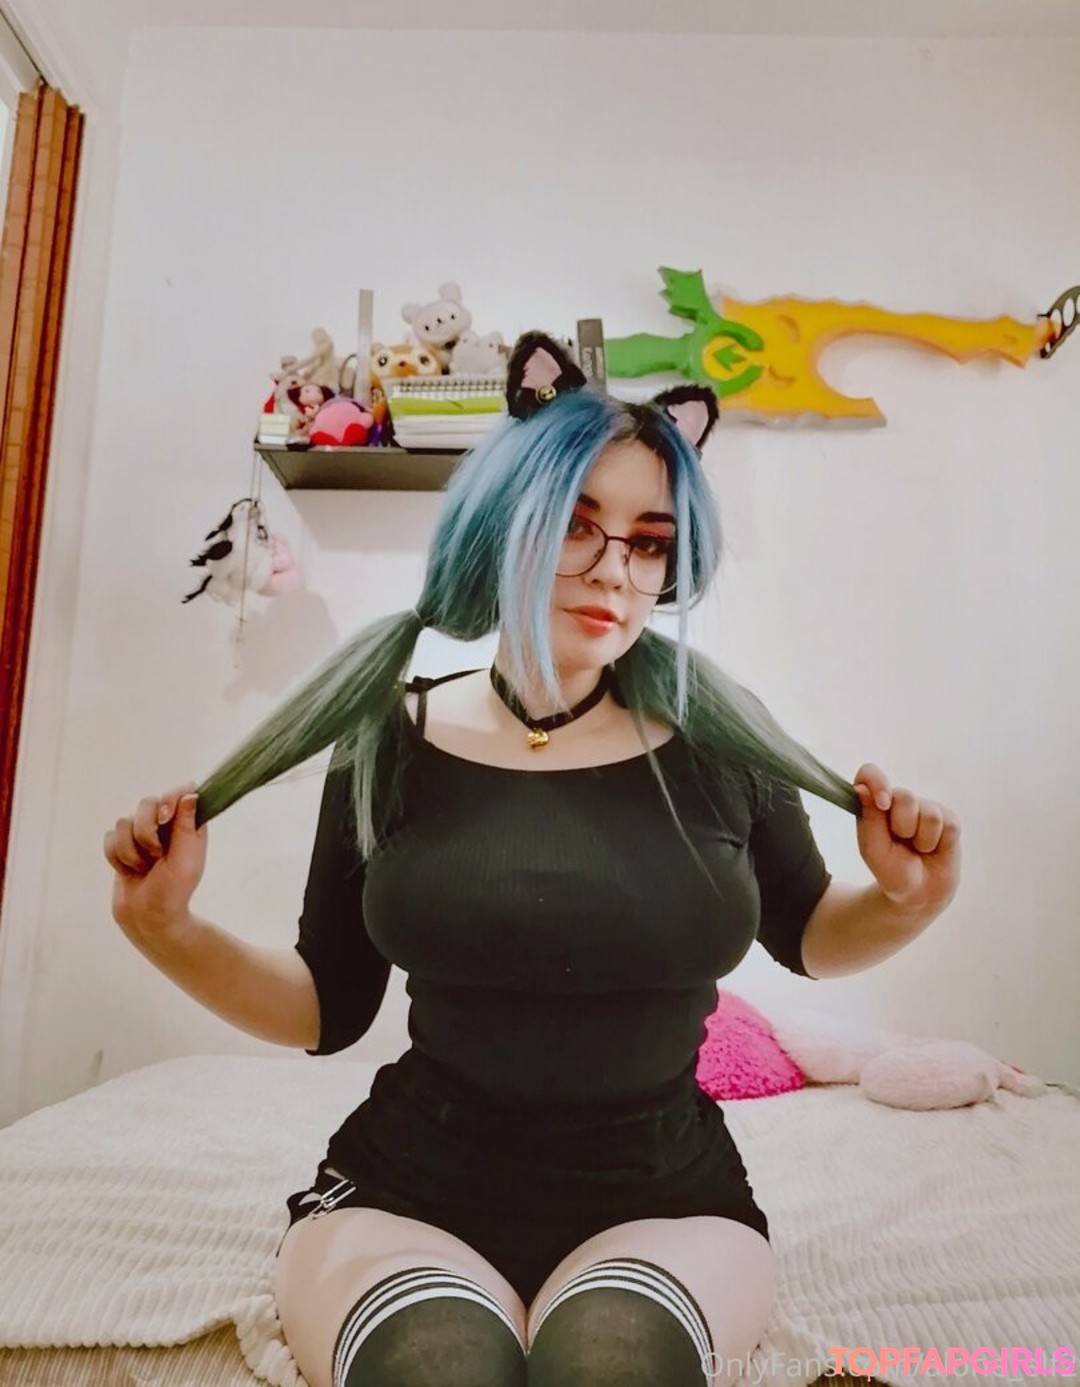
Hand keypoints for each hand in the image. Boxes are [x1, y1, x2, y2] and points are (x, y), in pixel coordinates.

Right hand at [104, 783, 206, 938]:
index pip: (182, 791)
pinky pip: (109, 838)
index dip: (170, 798)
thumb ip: (187, 825)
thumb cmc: (173, 891)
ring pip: (124, 821)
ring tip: (144, 868)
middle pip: (147, 803)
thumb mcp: (186, 860)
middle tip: (156, 856)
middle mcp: (166, 824)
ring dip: (131, 851)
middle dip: (146, 833)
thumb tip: (191, 794)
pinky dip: (117, 858)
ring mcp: (142, 833)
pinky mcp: (122, 845)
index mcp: (189, 824)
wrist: (147, 917)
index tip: (165, 818)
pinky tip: (129, 871)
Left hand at [852, 763, 960, 916]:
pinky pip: (947, 825)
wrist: (918, 892)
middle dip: (902, 826)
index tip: (882, 803)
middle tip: (901, 843)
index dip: (876, 781)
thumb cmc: (891, 869)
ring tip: (917, 849)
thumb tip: (862, 787)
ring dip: (921, 839)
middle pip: (904, 796)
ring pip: (928, 813)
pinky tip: (933, 849)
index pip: (870, 774)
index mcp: (875, 804)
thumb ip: (869, 818)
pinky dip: (937, 843)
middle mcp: (900, 801)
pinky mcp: (949, 819)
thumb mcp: (873, 849)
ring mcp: (925, 808)